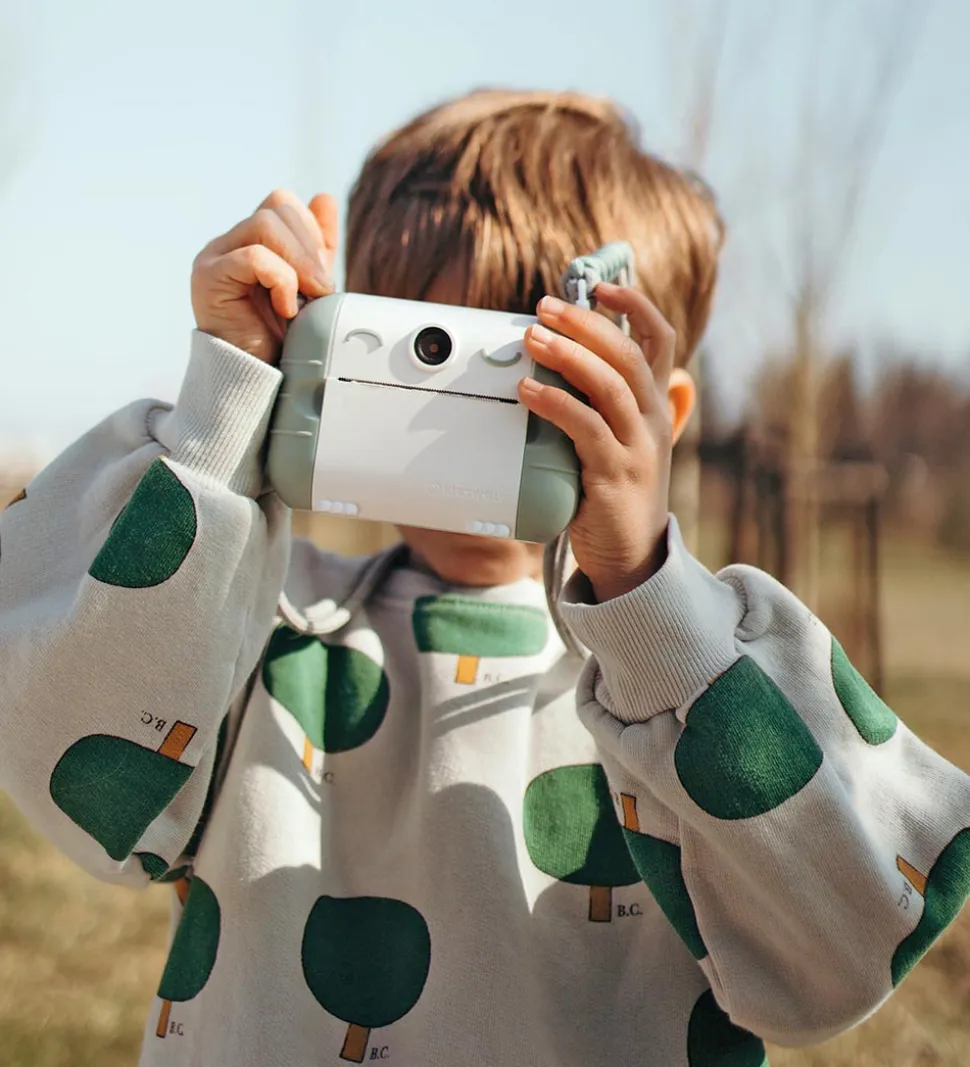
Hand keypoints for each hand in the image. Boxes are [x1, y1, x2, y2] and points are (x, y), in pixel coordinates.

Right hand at [191, 189, 338, 364]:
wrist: (262, 378)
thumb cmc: (283, 338)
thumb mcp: (310, 285)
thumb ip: (317, 245)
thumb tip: (324, 197)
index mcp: (250, 241)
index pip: (281, 203)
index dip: (310, 231)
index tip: (320, 275)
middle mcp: (228, 243)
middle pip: (276, 208)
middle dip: (308, 249)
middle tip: (320, 291)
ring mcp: (214, 256)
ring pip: (264, 225)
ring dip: (297, 264)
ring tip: (304, 300)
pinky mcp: (208, 276)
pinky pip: (253, 257)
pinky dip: (280, 281)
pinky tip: (285, 309)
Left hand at [518, 284, 675, 602]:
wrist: (631, 558)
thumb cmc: (614, 493)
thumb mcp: (615, 439)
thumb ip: (596, 403)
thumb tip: (554, 360)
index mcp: (655, 406)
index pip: (660, 340)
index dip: (635, 307)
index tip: (602, 286)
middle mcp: (652, 420)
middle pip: (628, 354)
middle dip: (586, 323)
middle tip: (544, 306)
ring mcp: (637, 447)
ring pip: (610, 385)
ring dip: (568, 355)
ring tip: (532, 336)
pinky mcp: (614, 475)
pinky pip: (586, 428)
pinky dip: (555, 403)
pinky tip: (528, 390)